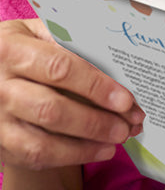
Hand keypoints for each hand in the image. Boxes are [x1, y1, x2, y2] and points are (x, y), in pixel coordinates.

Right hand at [0, 18, 143, 169]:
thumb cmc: (27, 47)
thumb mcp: (40, 32)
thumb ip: (73, 42)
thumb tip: (120, 62)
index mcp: (12, 50)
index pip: (59, 69)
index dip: (95, 85)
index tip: (125, 98)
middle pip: (51, 110)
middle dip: (96, 121)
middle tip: (128, 124)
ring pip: (41, 142)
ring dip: (86, 145)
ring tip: (119, 138)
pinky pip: (33, 157)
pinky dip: (69, 157)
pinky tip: (97, 150)